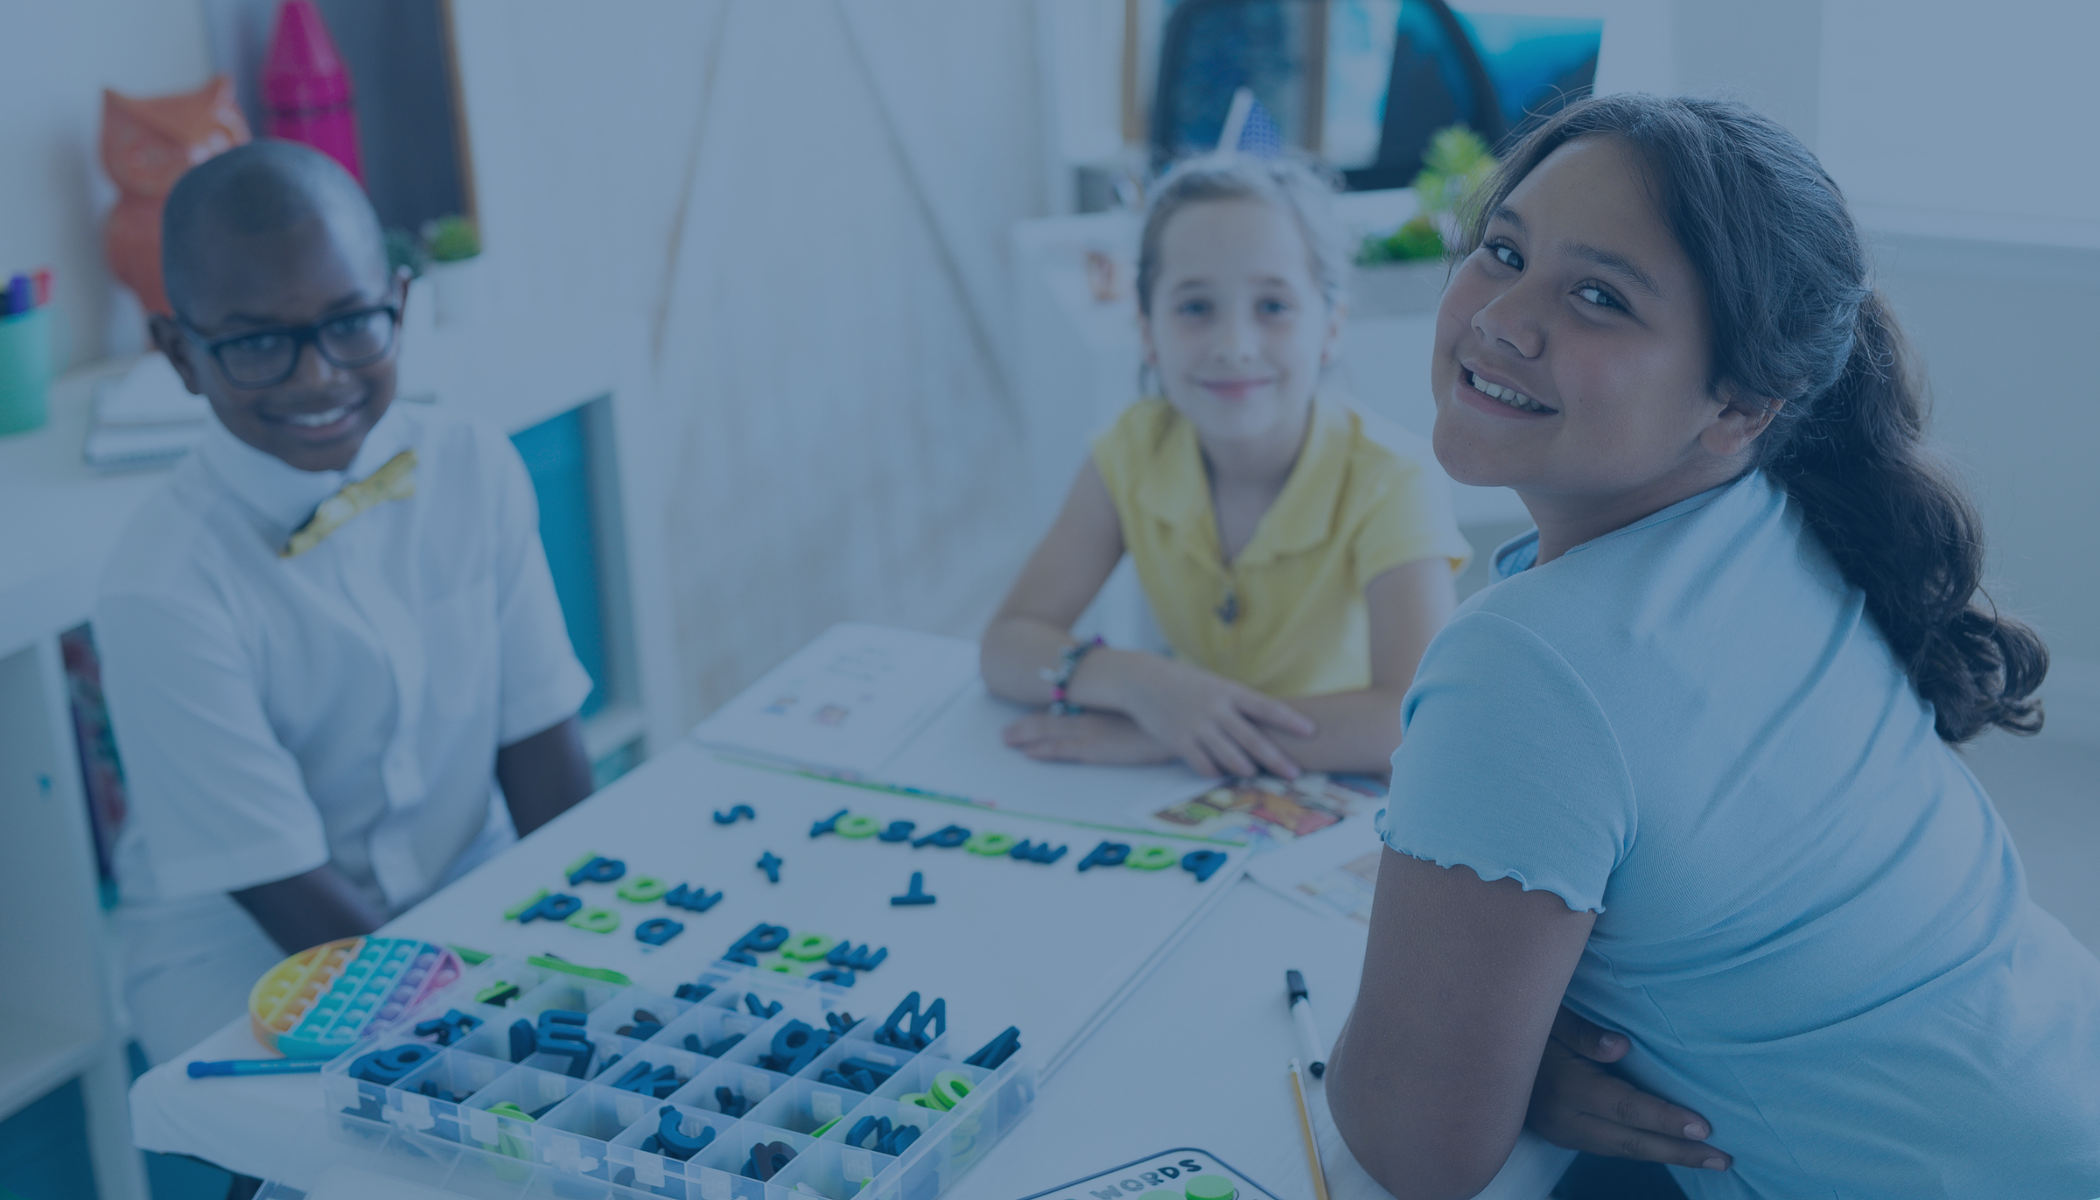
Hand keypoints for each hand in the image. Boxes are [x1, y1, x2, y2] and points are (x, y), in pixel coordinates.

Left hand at [1002, 711, 1177, 763]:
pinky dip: (1045, 751)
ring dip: (1026, 737)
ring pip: (1051, 733)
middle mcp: (1093, 716)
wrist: (1183, 721)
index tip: (1026, 716)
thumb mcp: (1145, 708)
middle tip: (1003, 733)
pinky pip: (1066, 750)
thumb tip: (1127, 710)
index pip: (1066, 708)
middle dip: (1025, 726)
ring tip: (1006, 740)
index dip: (1043, 712)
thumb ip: (1130, 708)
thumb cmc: (1169, 715)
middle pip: (1051, 720)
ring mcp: (1094, 732)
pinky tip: (1029, 753)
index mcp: (1103, 706)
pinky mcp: (1100, 750)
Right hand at [1086, 653, 1315, 778]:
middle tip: (1294, 773)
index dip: (1289, 719)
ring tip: (1256, 774)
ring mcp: (1197, 726)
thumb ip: (1240, 703)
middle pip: (1251, 738)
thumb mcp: (1216, 684)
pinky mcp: (1178, 741)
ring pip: (1229, 755)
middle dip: (1276, 758)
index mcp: (1229, 691)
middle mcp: (1216, 709)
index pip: (1265, 706)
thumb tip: (1272, 723)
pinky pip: (1202, 764)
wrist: (1143, 680)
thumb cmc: (1187, 683)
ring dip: (1246, 768)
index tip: (1310, 730)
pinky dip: (1214, 772)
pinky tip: (1220, 774)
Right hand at [1527, 1007, 1731, 1173]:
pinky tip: (1666, 1147)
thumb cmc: (1519, 1022)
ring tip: (1708, 1160)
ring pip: (1622, 1150)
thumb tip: (1620, 1046)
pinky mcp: (1561, 1134)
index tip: (1704, 1127)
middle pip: (1630, 1142)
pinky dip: (1642, 1149)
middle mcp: (1564, 1117)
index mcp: (1564, 1085)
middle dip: (1679, 1152)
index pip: (1625, 1108)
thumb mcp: (1545, 1014)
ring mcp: (1561, 1131)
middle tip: (1724, 1159)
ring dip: (1666, 1154)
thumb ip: (1581, 1031)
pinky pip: (1609, 1146)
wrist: (1479, 1058)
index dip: (1665, 1119)